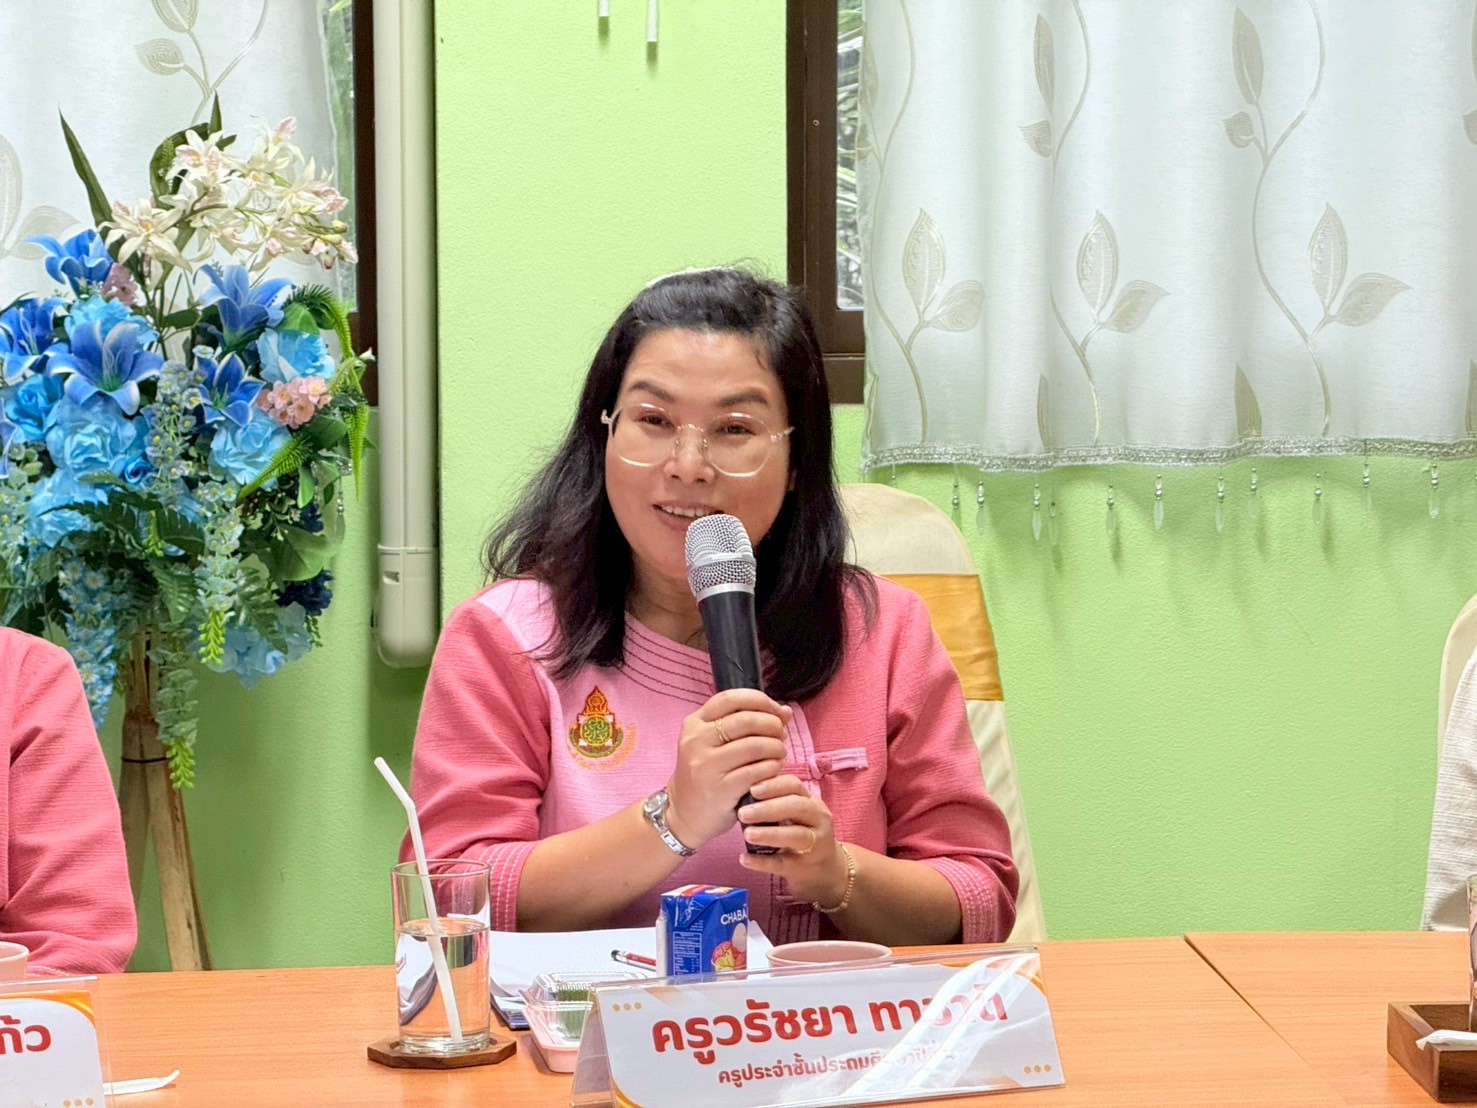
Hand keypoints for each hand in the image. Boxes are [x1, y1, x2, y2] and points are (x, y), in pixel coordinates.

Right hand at [665, 689, 791, 849]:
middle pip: (746, 720)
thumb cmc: (706, 773)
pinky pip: (757, 771)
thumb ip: (745, 723)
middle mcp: (697, 741)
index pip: (731, 698)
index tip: (776, 712)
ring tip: (779, 753)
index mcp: (695, 723)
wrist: (684, 812)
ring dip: (776, 747)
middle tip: (781, 735)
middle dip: (772, 725)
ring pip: (755, 745)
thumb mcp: (714, 743)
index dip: (760, 701)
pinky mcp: (720, 789)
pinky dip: (773, 767)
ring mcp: (707, 765)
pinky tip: (774, 769)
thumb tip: (785, 711)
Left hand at [734, 774, 848, 907]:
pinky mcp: (804, 867)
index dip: (773, 785)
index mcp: (811, 801)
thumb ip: (777, 800)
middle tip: (743, 813)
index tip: (751, 788)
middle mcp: (818, 819)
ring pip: (796, 836)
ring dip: (770, 834)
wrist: (824, 869)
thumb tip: (745, 787)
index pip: (794, 786)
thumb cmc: (802, 832)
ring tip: (747, 834)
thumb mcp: (796, 813)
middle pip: (797, 808)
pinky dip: (762, 862)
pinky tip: (745, 859)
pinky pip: (783, 863)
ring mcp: (815, 844)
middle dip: (768, 809)